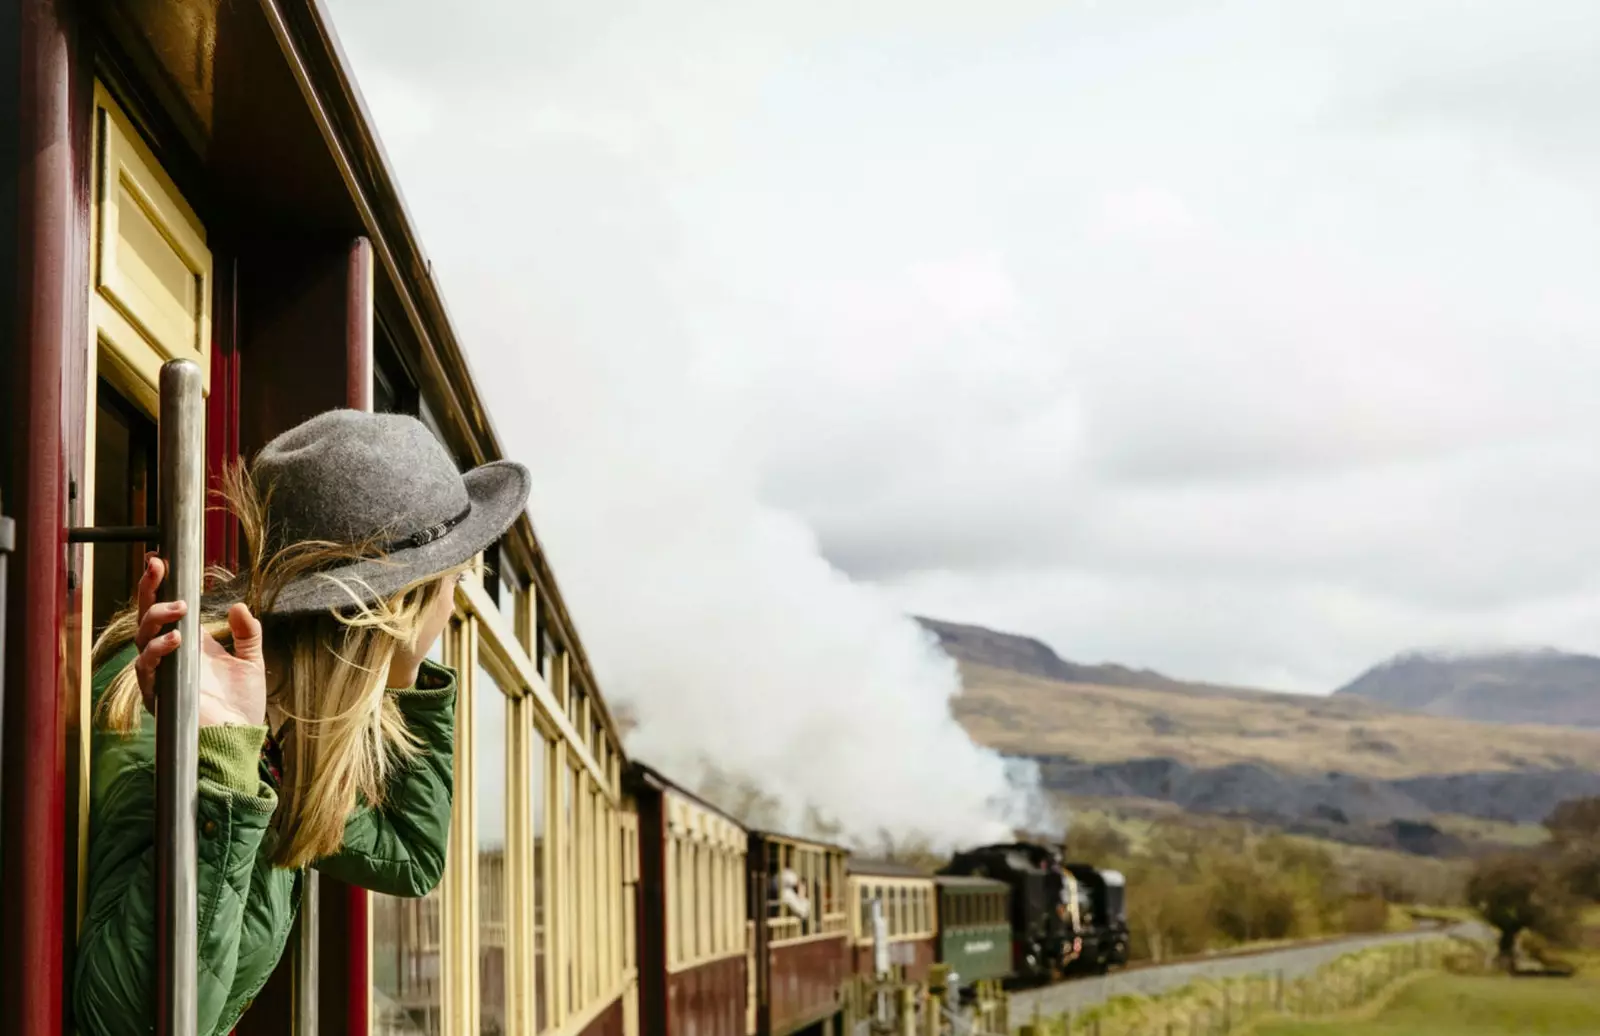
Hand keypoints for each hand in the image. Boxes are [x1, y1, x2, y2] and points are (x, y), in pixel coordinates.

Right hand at [132, 554, 267, 726]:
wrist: (238, 739)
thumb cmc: (240, 704)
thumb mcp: (251, 661)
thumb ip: (248, 633)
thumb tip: (238, 606)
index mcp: (189, 645)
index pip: (167, 609)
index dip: (161, 586)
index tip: (163, 561)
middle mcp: (170, 657)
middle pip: (147, 617)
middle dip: (149, 591)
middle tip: (157, 568)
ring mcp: (161, 675)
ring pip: (142, 639)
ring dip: (157, 620)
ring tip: (180, 609)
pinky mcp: (159, 694)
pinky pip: (148, 668)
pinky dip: (158, 652)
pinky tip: (175, 641)